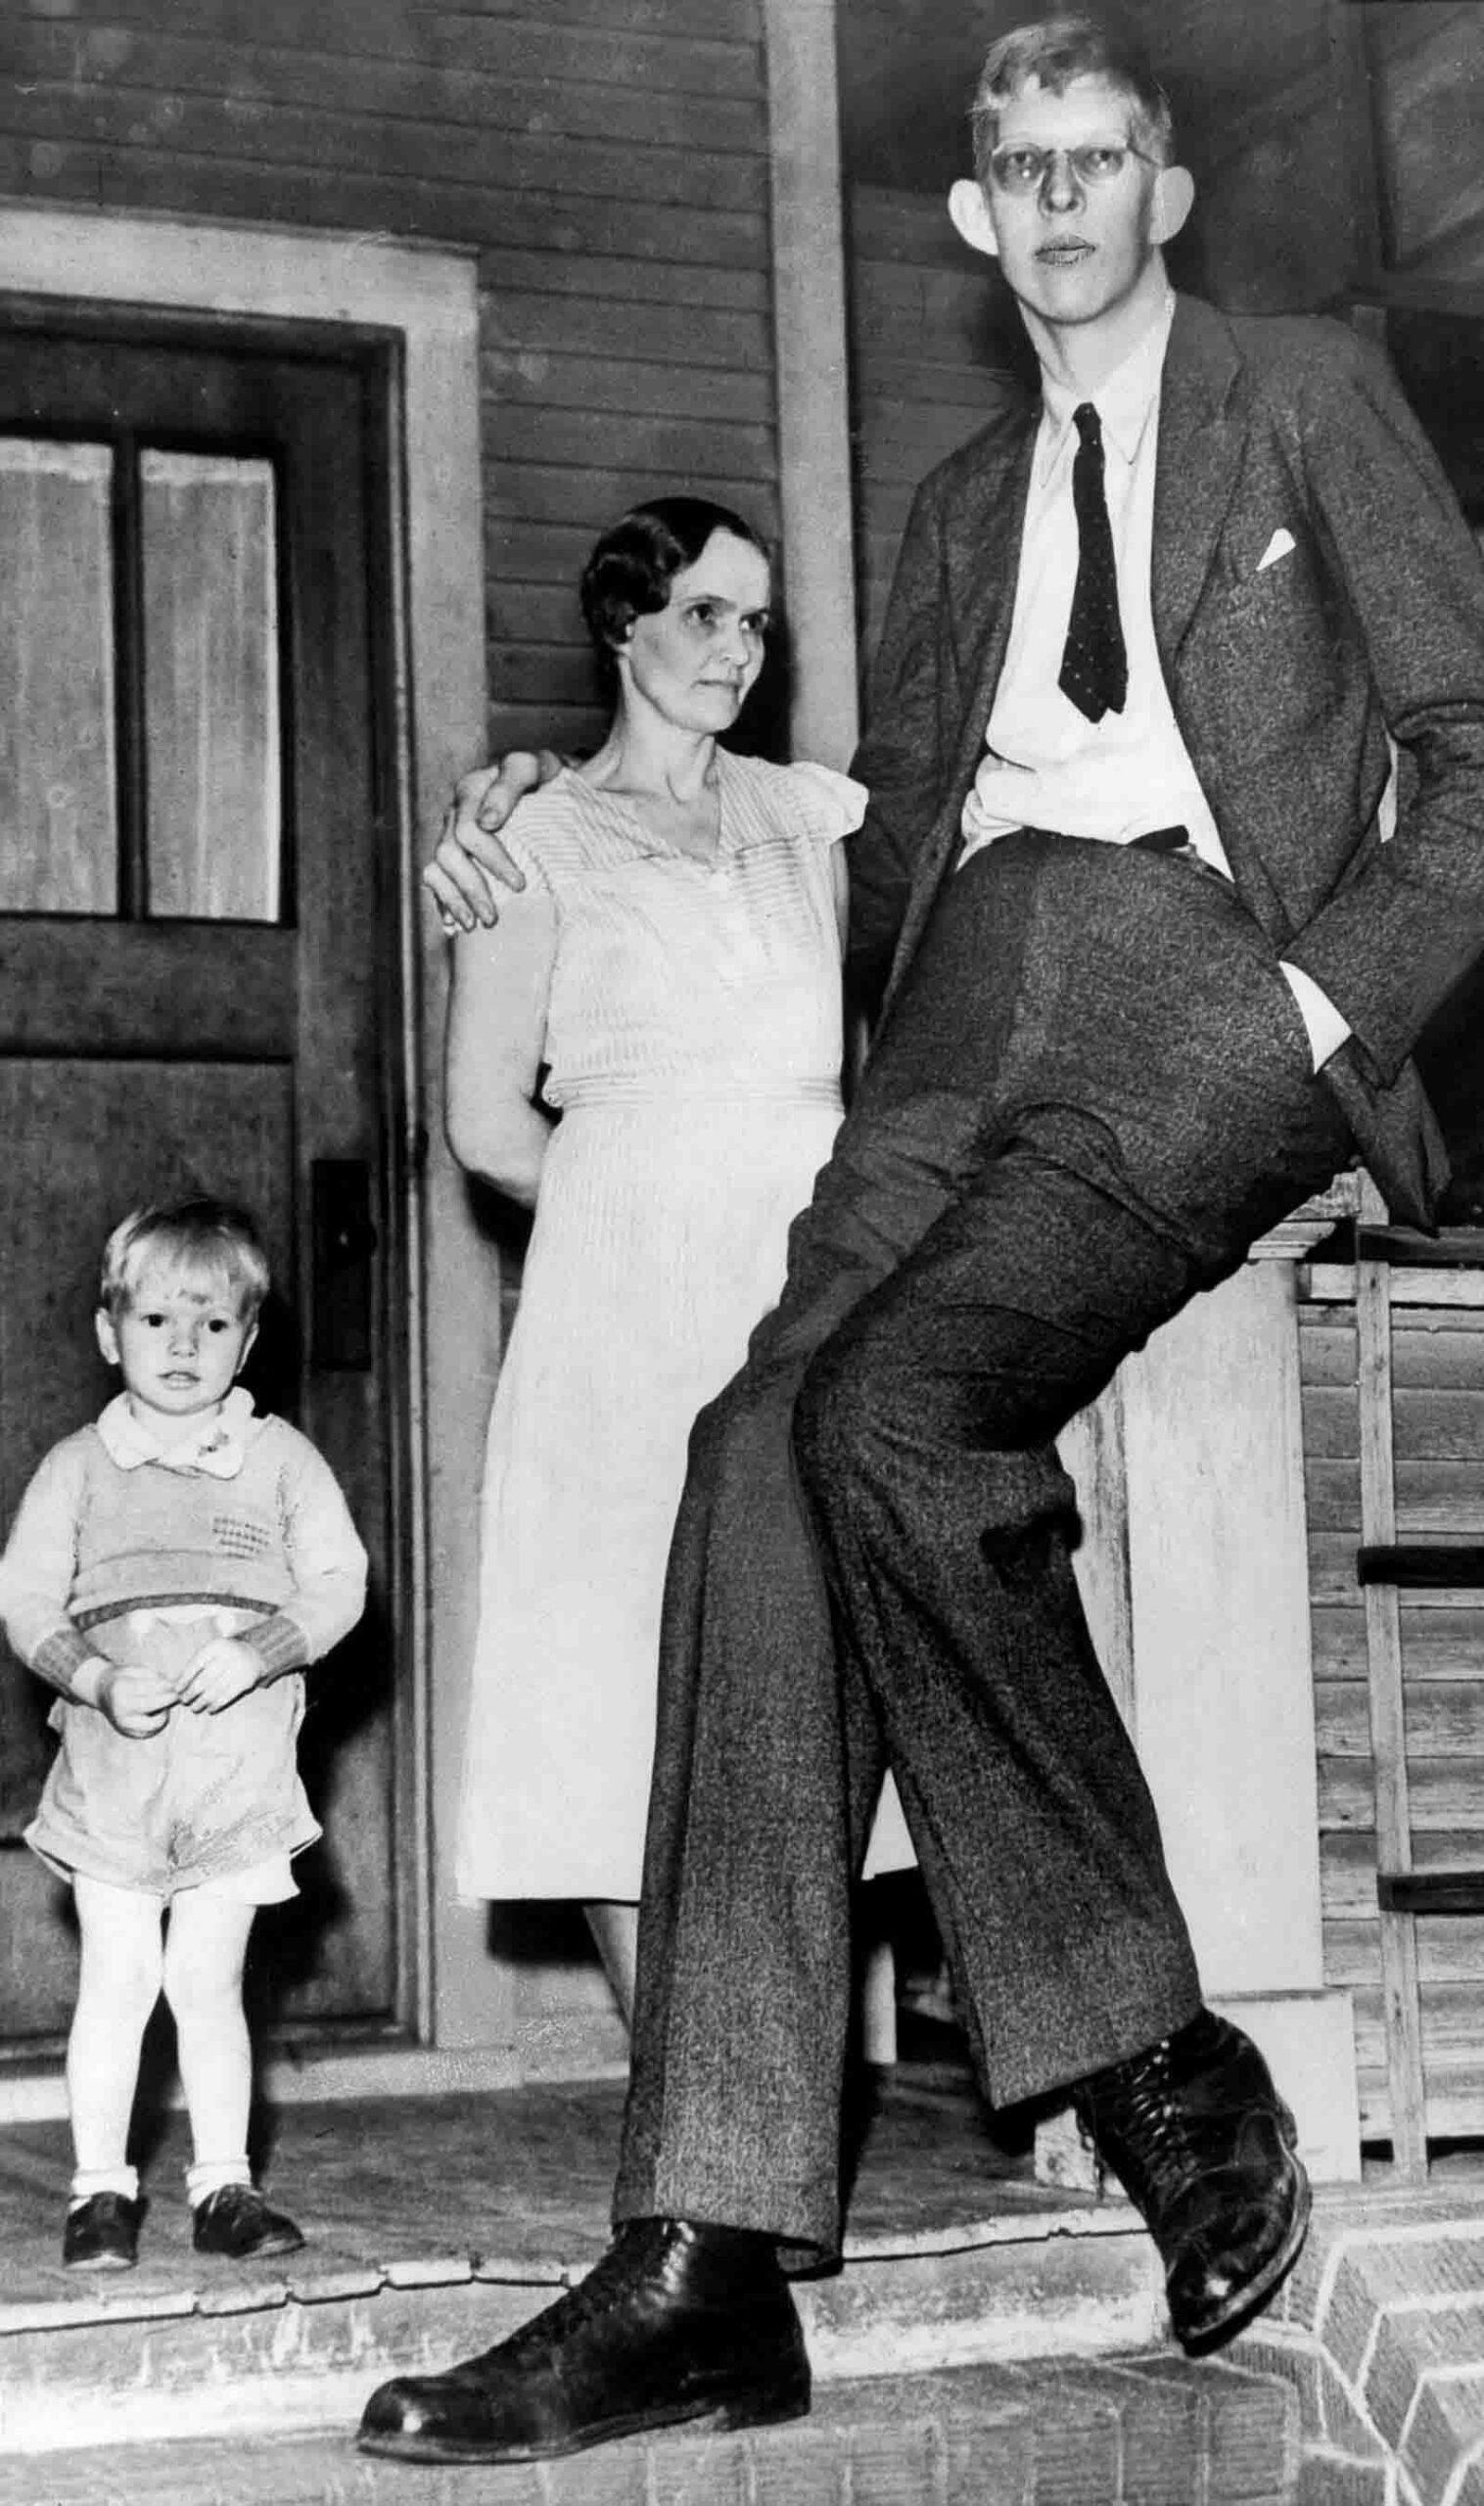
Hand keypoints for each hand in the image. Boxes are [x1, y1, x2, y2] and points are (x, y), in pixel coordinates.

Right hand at [93, 1662, 175, 1738]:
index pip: (149, 1689)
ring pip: (154, 1723)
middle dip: (168, 1699)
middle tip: (175, 1694)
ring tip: (162, 1704)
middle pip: (153, 1706)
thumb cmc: (123, 1678)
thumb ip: (154, 1676)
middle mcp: (120, 1709)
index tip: (173, 1684)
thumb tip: (174, 1686)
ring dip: (164, 1713)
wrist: (101, 1692)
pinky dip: (158, 1722)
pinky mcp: (128, 1733)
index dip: (166, 1687)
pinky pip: (150, 1731)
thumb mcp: (135, 1670)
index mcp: (120, 1689)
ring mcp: (123, 1724)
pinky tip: (156, 1712)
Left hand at [174, 1635, 263, 1714]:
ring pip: (215, 1690)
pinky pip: (227, 1697)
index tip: (177, 1690)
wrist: (255, 1653)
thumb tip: (174, 1682)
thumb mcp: (211, 1652)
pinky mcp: (245, 1682)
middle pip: (204, 1680)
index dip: (184, 1679)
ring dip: (202, 1702)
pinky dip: (216, 1705)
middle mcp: (228, 1657)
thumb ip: (195, 1665)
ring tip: (194, 1708)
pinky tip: (210, 1709)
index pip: (195, 1665)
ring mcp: (238, 1669)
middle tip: (184, 1700)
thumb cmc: (225, 1654)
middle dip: (191, 1693)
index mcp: (216, 1647)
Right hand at [424, 752, 559, 932]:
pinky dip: (442, 902)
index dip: (492, 860)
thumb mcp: (537, 767)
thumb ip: (512, 784)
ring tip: (474, 925)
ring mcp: (451, 831)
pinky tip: (452, 925)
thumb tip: (487, 822)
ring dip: (454, 899)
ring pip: (438, 868)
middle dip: (471, 888)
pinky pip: (435, 877)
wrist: (550, 781)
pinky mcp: (454, 850)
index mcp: (472, 788)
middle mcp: (457, 811)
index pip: (470, 830)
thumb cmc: (548, 775)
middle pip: (450, 854)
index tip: (520, 884)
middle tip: (493, 917)